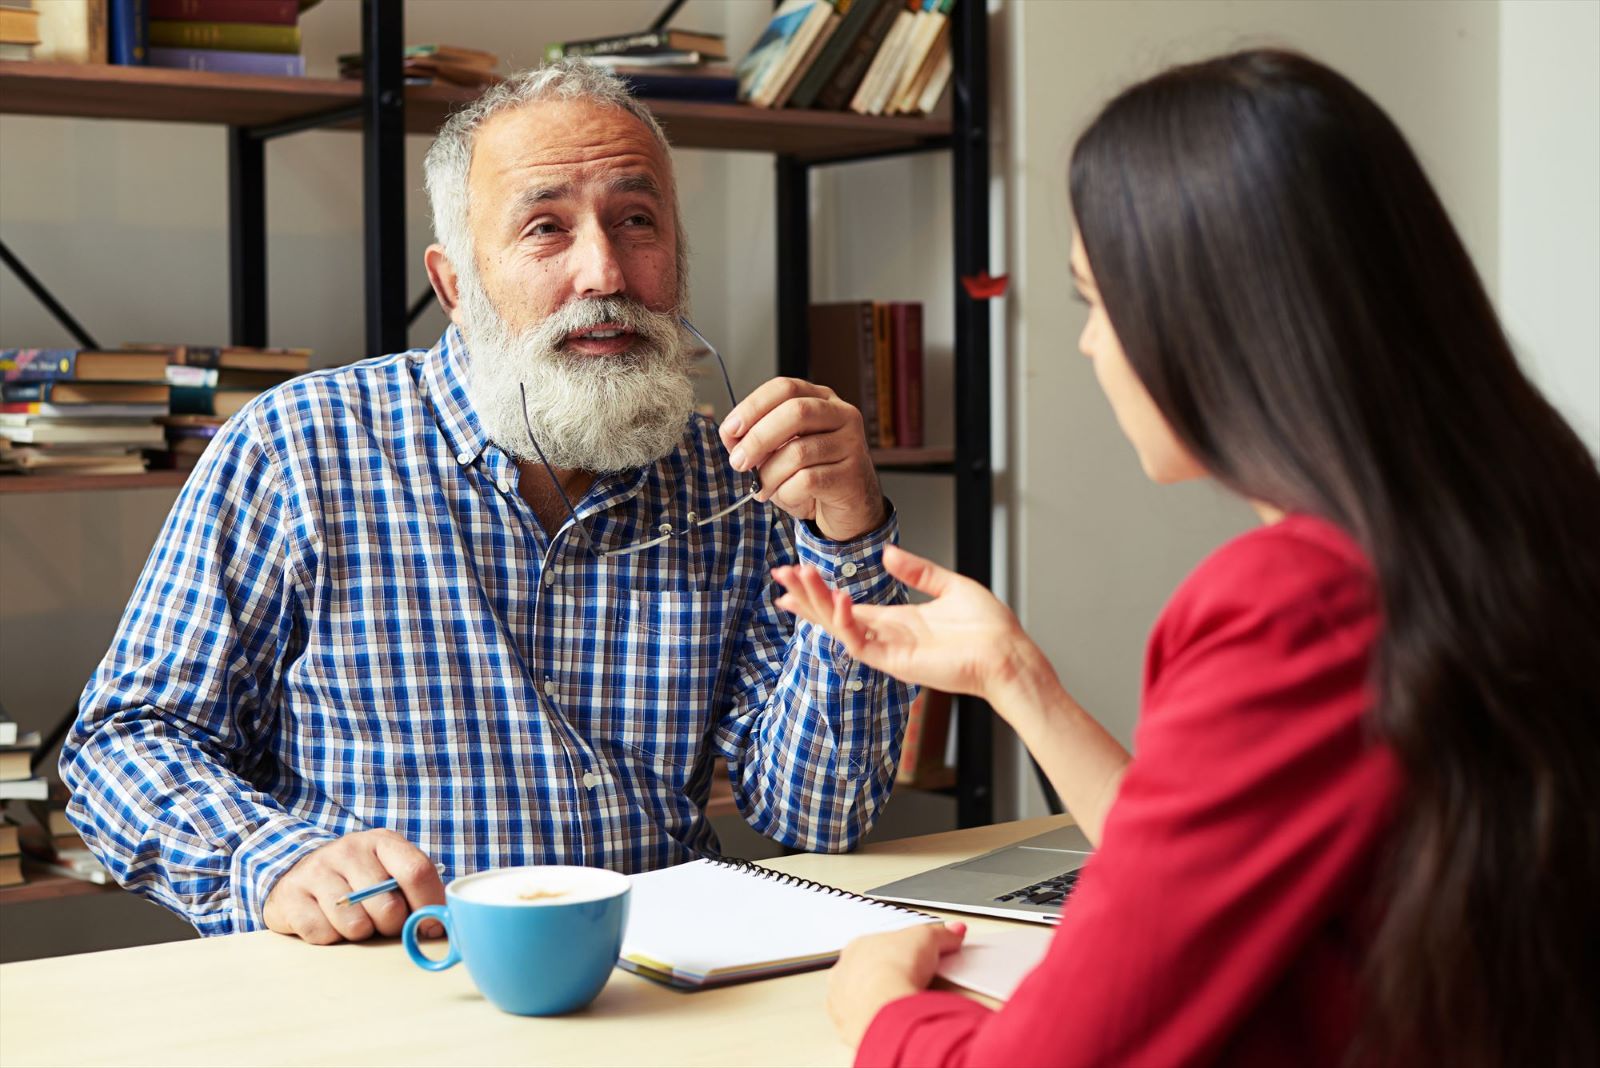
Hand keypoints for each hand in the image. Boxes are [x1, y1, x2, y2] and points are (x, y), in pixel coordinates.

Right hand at [262, 829, 444, 944]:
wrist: (301, 873)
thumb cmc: (358, 879)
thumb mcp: (390, 872)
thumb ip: (418, 891)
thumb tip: (442, 925)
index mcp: (383, 842)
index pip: (417, 872)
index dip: (429, 906)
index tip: (430, 928)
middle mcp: (350, 849)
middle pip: (388, 907)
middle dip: (390, 927)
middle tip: (381, 922)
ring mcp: (317, 870)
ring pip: (356, 925)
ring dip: (359, 933)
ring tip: (352, 919)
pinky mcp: (291, 895)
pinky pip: (323, 935)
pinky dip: (330, 938)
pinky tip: (327, 921)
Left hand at [720, 377, 885, 541]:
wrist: (849, 507)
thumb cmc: (812, 475)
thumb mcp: (779, 452)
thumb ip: (754, 439)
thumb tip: (730, 434)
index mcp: (820, 398)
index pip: (785, 387)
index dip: (753, 406)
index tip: (731, 429)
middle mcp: (841, 414)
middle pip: (795, 412)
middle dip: (758, 438)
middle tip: (738, 462)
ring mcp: (851, 443)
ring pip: (799, 451)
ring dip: (769, 474)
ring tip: (761, 488)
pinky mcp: (852, 473)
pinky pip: (809, 480)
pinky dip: (787, 492)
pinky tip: (787, 496)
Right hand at [774, 544, 1042, 702]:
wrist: (1008, 654)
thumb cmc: (989, 629)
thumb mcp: (950, 586)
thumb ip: (918, 571)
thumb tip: (887, 554)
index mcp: (899, 620)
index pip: (848, 606)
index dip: (820, 592)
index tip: (795, 574)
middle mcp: (888, 636)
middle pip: (834, 615)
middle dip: (806, 595)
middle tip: (779, 574)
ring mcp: (889, 650)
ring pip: (839, 627)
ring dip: (817, 604)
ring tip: (797, 578)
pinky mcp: (896, 662)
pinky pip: (861, 642)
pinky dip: (846, 622)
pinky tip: (840, 599)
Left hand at [828, 923, 966, 1047]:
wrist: (884, 1006)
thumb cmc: (895, 968)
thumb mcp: (928, 939)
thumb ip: (941, 934)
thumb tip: (954, 931)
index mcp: (858, 945)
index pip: (881, 945)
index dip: (902, 953)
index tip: (918, 961)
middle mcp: (845, 972)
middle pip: (872, 971)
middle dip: (892, 977)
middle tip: (916, 983)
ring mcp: (843, 1000)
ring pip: (865, 998)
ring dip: (882, 999)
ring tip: (907, 1004)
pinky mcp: (848, 1025)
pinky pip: (865, 1021)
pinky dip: (879, 1021)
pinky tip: (896, 1021)